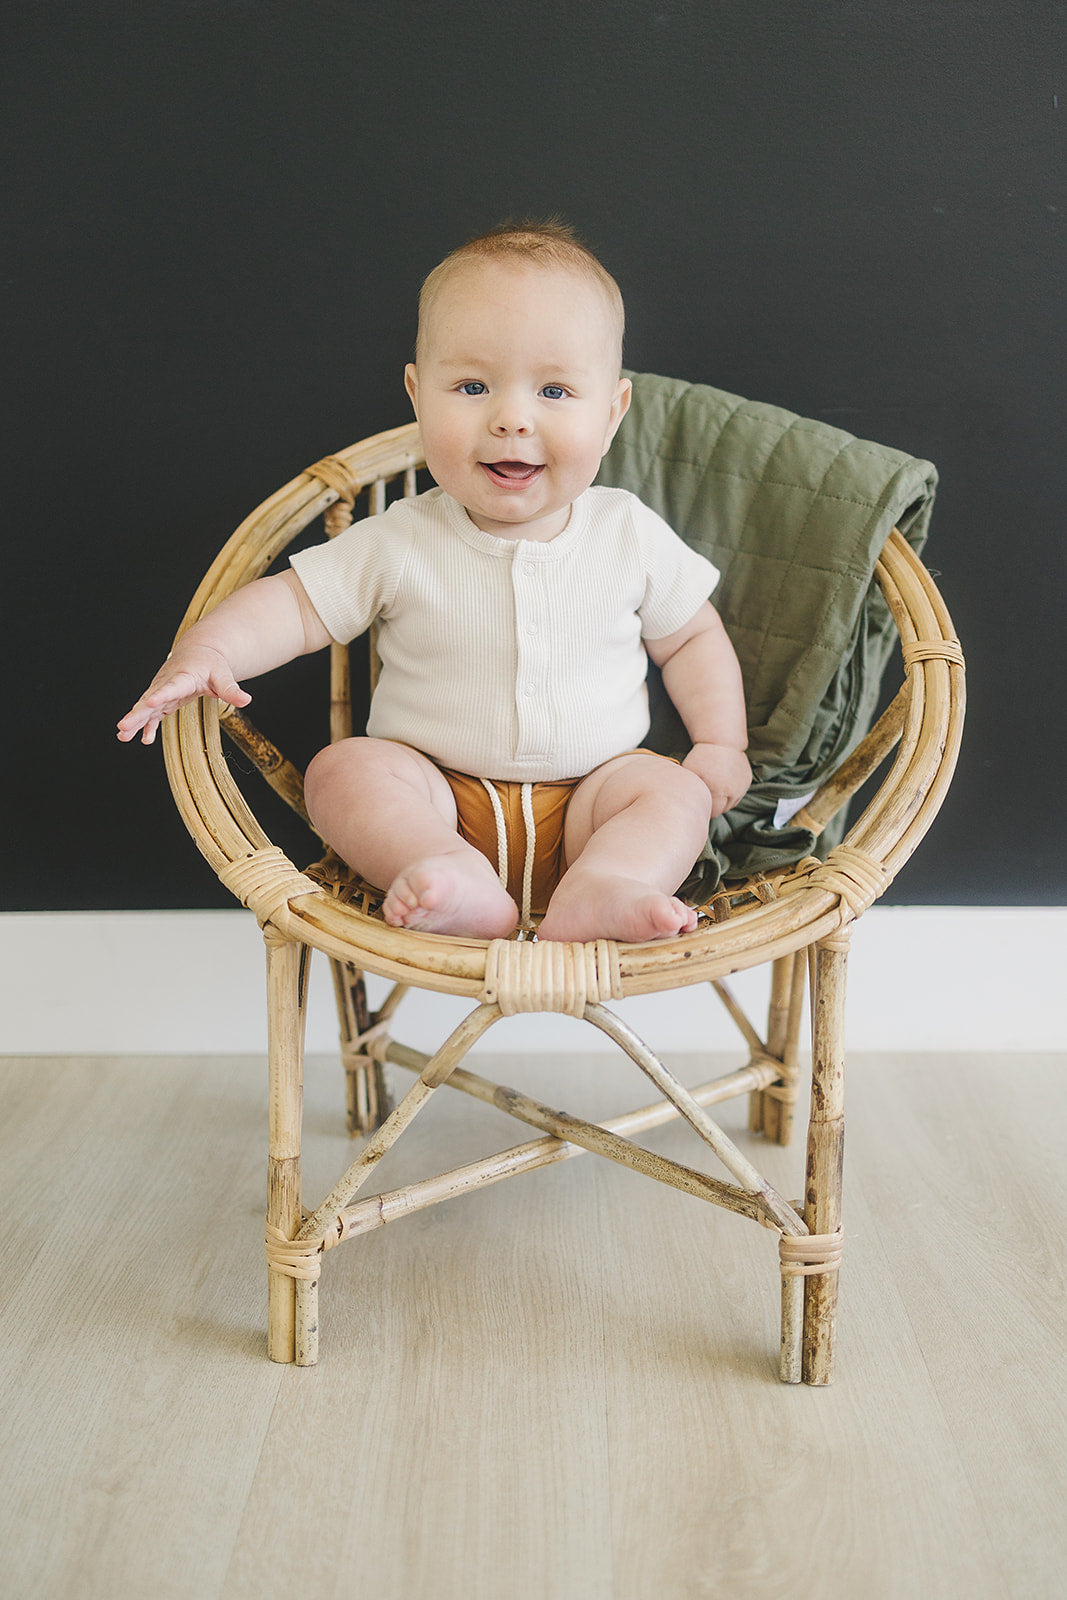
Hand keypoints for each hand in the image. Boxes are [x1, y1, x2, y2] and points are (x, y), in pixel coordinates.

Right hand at [117, 643, 251, 745]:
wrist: (198, 653)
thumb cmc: (211, 663)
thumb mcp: (223, 675)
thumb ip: (231, 689)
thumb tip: (246, 700)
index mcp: (183, 676)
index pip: (171, 687)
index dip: (160, 695)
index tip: (149, 703)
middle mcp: (168, 683)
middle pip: (150, 700)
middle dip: (136, 714)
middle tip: (123, 727)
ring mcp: (163, 692)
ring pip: (145, 707)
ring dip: (135, 721)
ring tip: (122, 735)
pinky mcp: (163, 700)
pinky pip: (153, 714)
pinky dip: (147, 725)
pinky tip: (143, 739)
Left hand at [682, 742, 751, 816]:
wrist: (721, 741)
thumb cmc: (701, 757)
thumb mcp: (690, 774)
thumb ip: (690, 791)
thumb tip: (688, 805)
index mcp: (719, 791)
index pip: (713, 812)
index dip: (705, 809)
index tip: (699, 802)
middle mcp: (734, 791)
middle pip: (723, 810)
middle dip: (714, 806)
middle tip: (705, 796)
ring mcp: (742, 786)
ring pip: (732, 803)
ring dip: (723, 801)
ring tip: (714, 790)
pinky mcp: (747, 781)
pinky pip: (739, 794)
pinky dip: (731, 792)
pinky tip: (722, 784)